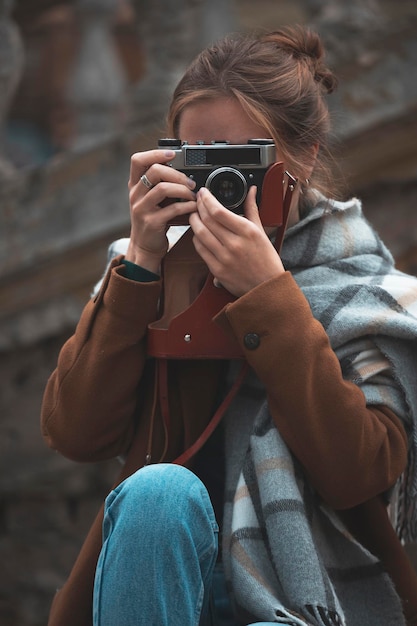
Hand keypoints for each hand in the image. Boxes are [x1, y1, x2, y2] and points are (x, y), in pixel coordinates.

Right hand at [125, 149, 196, 272]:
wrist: (145, 246)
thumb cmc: (153, 219)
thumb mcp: (152, 199)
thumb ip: (161, 184)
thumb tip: (186, 171)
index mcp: (135, 185)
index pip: (137, 160)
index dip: (155, 153)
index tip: (172, 154)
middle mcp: (135, 195)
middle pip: (153, 171)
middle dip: (176, 174)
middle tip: (190, 182)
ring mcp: (141, 209)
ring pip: (162, 188)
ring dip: (183, 190)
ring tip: (193, 195)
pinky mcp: (151, 223)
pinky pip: (172, 209)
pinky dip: (187, 206)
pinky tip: (193, 207)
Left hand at [189, 186, 284, 296]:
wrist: (267, 287)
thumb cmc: (266, 259)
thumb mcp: (261, 231)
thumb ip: (252, 209)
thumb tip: (251, 191)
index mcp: (247, 232)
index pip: (218, 211)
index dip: (206, 199)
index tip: (203, 192)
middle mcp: (235, 244)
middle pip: (206, 220)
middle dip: (198, 207)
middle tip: (197, 201)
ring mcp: (224, 258)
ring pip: (200, 234)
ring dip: (194, 221)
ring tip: (195, 215)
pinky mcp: (217, 270)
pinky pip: (200, 250)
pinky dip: (196, 239)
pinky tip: (199, 234)